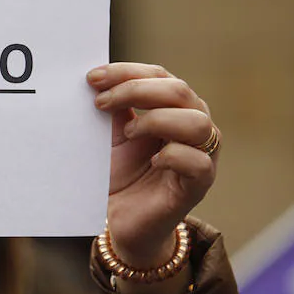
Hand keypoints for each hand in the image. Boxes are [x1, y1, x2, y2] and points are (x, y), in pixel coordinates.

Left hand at [86, 63, 219, 266]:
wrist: (121, 221)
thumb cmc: (118, 175)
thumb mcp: (111, 136)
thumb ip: (112, 108)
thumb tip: (94, 77)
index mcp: (172, 108)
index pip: (160, 75)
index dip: (127, 72)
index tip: (92, 78)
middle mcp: (192, 126)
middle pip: (179, 91)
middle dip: (136, 89)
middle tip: (100, 103)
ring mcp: (201, 155)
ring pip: (197, 122)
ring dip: (157, 121)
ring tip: (129, 133)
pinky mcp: (199, 184)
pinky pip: (199, 162)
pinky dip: (173, 156)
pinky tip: (152, 161)